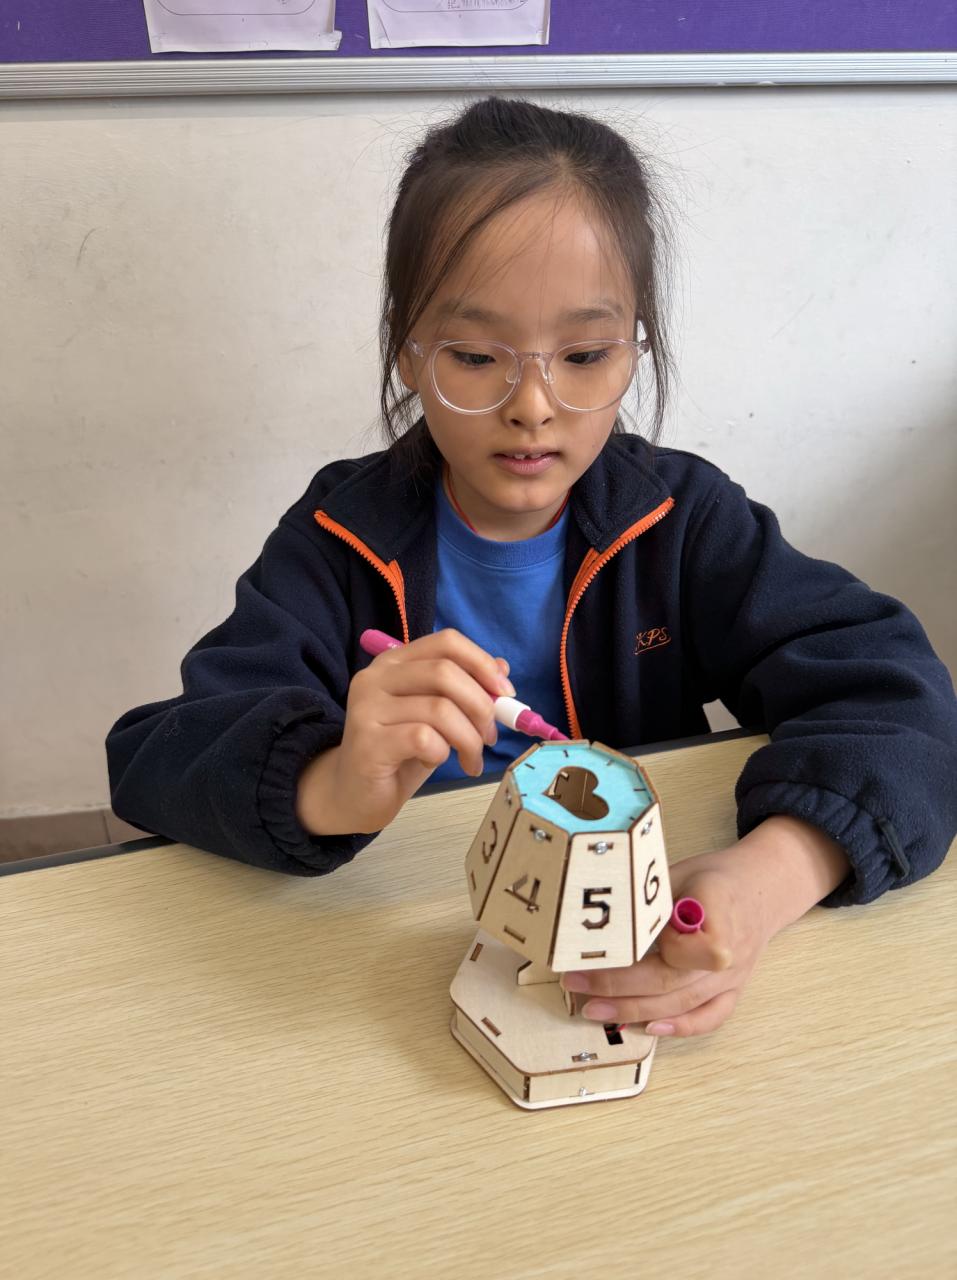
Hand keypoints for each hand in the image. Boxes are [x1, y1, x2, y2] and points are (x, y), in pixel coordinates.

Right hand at [296, 629, 513, 835]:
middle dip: (481, 706)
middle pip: (445, 673)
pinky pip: (424, 738)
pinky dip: (443, 753)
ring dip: (469, 739)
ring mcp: (367, 708)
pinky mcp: (367, 742)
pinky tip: (438, 763)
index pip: (446, 642)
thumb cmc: (399, 752)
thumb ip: (464, 690)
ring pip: (440, 709)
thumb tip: (502, 667)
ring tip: (471, 759)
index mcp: (395, 662)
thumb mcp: (438, 718)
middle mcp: (376, 677)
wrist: (353, 793)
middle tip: (489, 737)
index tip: (506, 693)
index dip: (482, 663)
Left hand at [562, 855, 769, 1037]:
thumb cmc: (713, 879)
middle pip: (671, 980)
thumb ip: (652, 903)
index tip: (606, 951)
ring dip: (636, 1011)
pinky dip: (681, 1028)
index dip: (646, 952)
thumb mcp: (679, 874)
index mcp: (717, 913)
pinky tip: (649, 1029)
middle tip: (578, 985)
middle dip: (619, 988)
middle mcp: (729, 951)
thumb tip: (607, 927)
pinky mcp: (733, 990)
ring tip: (595, 1010)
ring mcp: (733, 976)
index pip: (680, 946)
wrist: (760, 888)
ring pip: (683, 1003)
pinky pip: (710, 1017)